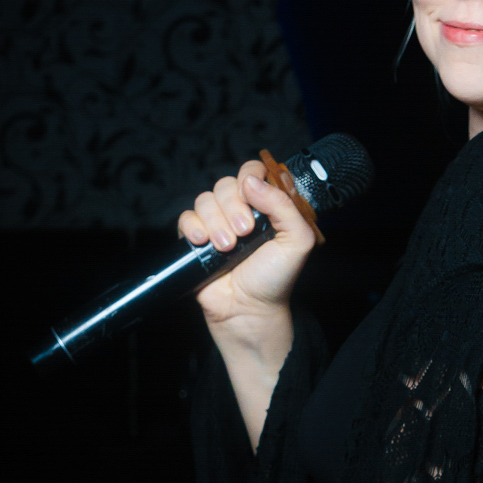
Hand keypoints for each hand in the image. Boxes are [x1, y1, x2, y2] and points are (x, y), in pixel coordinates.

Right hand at [177, 159, 316, 327]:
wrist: (249, 309)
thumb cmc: (275, 278)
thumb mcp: (296, 241)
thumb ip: (284, 206)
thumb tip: (252, 181)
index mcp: (265, 206)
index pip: (253, 172)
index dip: (250, 178)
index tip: (253, 199)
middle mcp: (240, 211)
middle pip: (226, 184)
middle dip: (234, 207)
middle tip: (244, 232)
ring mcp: (217, 223)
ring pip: (205, 199)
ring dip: (216, 222)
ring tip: (227, 247)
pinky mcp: (196, 238)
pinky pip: (186, 217)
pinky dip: (193, 227)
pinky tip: (203, 243)